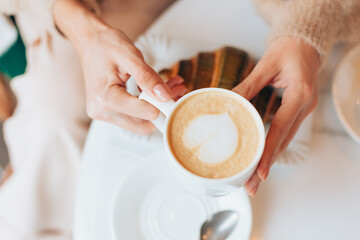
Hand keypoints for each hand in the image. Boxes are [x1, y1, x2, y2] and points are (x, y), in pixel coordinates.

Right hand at [53, 0, 183, 133]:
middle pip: (142, 125)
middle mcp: (101, 111)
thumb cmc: (105, 45)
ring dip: (157, 108)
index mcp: (105, 97)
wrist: (90, 42)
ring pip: (140, 122)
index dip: (163, 106)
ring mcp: (104, 114)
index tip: (176, 94)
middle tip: (176, 91)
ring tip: (170, 87)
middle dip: (162, 110)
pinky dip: (148, 106)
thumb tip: (164, 95)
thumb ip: (148, 77)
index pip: (143, 114)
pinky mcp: (108, 112)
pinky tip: (157, 91)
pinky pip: (133, 116)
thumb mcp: (130, 55)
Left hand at [233, 37, 319, 195]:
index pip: (281, 129)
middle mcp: (305, 106)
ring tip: (254, 179)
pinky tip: (263, 158)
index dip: (269, 152)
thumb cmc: (288, 49)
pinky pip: (285, 132)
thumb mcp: (266, 64)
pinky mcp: (298, 110)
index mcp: (299, 95)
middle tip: (252, 187)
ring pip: (285, 140)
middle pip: (284, 142)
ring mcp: (304, 110)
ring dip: (270, 160)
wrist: (305, 42)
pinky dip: (274, 147)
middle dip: (267, 166)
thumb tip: (228, 101)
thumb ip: (248, 84)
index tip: (260, 173)